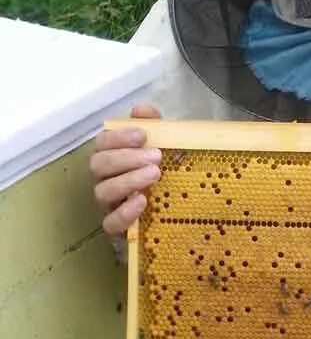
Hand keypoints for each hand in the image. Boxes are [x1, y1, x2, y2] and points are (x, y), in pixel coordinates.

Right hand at [90, 104, 161, 235]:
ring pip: (103, 191)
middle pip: (99, 165)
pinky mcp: (118, 228)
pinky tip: (142, 201)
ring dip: (128, 180)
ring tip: (154, 174)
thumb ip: (155, 125)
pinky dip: (124, 212)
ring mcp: (110, 204)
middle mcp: (106, 179)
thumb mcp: (167, 145)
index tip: (142, 135)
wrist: (183, 211)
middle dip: (126, 157)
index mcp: (114, 157)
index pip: (102, 143)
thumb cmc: (168, 171)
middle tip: (156, 156)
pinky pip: (110, 223)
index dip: (117, 137)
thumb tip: (141, 109)